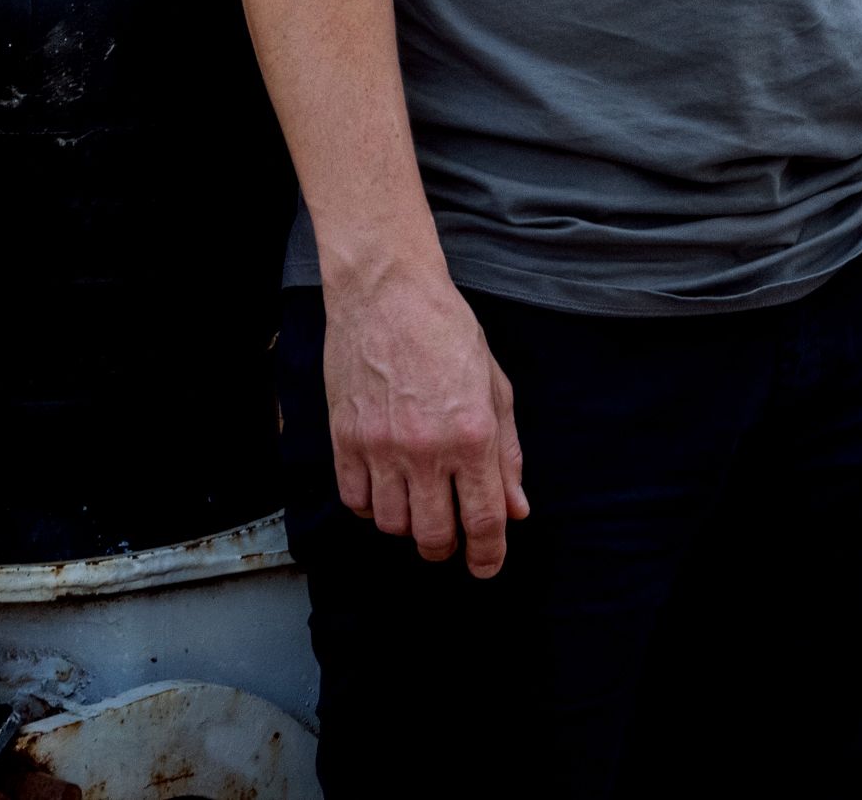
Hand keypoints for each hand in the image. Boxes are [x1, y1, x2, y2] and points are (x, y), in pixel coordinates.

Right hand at [322, 257, 530, 576]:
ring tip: (418, 504)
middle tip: (450, 539)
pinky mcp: (345, 440)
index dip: (487, 556)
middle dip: (446, 548)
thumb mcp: (495, 387)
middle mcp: (426, 449)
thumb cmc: (448, 332)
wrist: (388, 294)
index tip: (486, 568)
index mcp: (473, 434)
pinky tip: (385, 488)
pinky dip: (371, 507)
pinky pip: (355, 502)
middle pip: (433, 535)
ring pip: (391, 525)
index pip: (483, 520)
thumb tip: (516, 508)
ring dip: (408, 526)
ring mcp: (380, 447)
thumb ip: (507, 453)